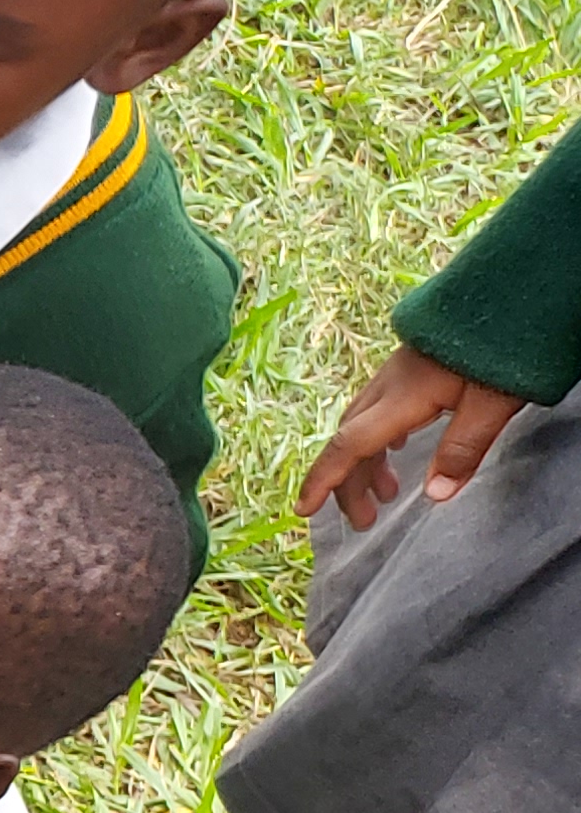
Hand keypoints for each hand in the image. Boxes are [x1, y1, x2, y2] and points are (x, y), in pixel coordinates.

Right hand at [301, 342, 535, 528]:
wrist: (507, 292)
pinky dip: (379, 437)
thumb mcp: (493, 403)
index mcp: (402, 397)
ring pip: (364, 424)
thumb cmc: (503, 347)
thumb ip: (463, 449)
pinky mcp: (411, 366)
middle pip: (352, 439)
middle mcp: (389, 385)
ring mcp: (398, 373)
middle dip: (349, 482)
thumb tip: (433, 495)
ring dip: (367, 463)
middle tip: (365, 520)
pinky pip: (379, 408)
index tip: (304, 510)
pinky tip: (396, 447)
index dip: (325, 479)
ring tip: (387, 494)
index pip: (350, 445)